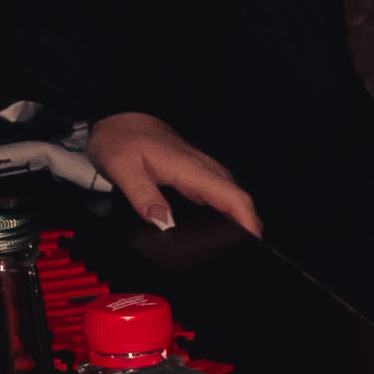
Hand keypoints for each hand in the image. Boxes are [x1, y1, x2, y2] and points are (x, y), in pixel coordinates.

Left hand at [88, 109, 257, 237]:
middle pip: (240, 202)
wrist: (123, 119)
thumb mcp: (122, 168)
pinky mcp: (198, 176)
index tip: (251, 244)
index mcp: (192, 169)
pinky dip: (228, 213)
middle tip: (241, 254)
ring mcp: (204, 172)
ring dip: (240, 221)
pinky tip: (220, 229)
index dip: (248, 223)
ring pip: (233, 199)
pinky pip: (222, 196)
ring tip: (234, 246)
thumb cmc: (123, 139)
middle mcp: (205, 170)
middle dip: (248, 229)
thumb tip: (164, 223)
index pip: (234, 198)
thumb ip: (143, 196)